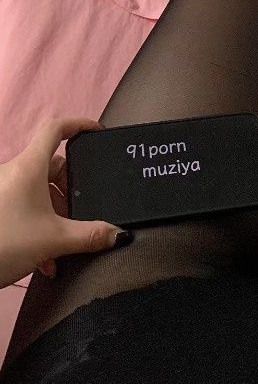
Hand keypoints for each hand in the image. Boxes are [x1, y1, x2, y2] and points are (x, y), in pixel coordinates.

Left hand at [0, 117, 127, 288]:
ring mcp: (3, 190)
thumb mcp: (53, 240)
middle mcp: (15, 172)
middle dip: (70, 190)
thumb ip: (90, 236)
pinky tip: (45, 259)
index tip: (96, 131)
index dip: (78, 124)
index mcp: (30, 167)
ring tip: (64, 244)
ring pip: (38, 191)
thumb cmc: (4, 243)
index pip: (56, 129)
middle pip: (52, 166)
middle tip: (83, 212)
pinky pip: (23, 207)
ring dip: (55, 214)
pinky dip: (39, 225)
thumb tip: (119, 235)